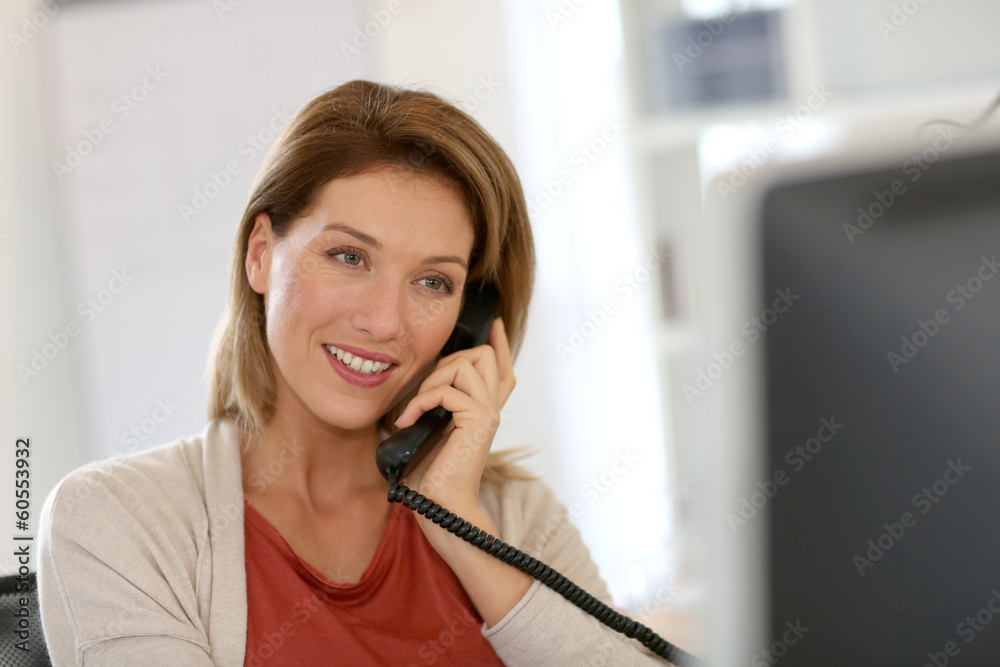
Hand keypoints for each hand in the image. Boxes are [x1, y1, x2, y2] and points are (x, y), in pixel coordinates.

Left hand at [392, 317, 514, 511]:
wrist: (439, 506)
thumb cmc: (431, 477)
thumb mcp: (431, 431)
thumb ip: (435, 407)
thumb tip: (417, 386)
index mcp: (484, 412)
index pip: (501, 370)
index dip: (499, 344)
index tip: (493, 324)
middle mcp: (491, 410)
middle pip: (484, 356)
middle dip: (448, 360)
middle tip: (424, 390)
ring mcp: (488, 414)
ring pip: (467, 364)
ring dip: (433, 379)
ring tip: (416, 406)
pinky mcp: (478, 421)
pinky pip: (447, 390)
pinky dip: (422, 401)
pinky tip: (408, 420)